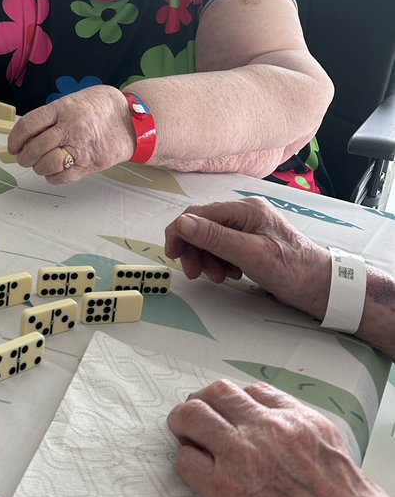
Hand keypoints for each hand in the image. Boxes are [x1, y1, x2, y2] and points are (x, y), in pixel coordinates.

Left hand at [7, 86, 134, 184]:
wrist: (133, 120)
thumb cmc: (101, 107)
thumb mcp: (74, 100)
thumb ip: (53, 115)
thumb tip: (29, 133)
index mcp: (63, 109)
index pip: (29, 125)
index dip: (15, 138)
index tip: (13, 145)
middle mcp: (70, 128)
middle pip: (35, 147)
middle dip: (24, 156)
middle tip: (23, 158)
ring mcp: (80, 147)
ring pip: (47, 164)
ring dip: (38, 167)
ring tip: (39, 164)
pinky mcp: (89, 164)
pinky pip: (62, 177)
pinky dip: (52, 176)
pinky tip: (54, 171)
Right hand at [164, 196, 330, 317]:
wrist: (322, 286)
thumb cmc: (293, 269)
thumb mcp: (251, 254)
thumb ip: (215, 237)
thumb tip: (182, 223)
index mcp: (244, 210)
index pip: (198, 214)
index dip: (180, 233)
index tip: (173, 256)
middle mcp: (245, 214)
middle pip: (202, 227)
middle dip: (194, 250)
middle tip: (196, 274)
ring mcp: (249, 227)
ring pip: (212, 239)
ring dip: (207, 258)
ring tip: (218, 277)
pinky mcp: (252, 242)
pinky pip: (224, 248)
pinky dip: (220, 262)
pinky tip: (231, 274)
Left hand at [168, 380, 394, 496]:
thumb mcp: (338, 462)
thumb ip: (304, 443)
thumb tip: (280, 446)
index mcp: (303, 422)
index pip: (255, 392)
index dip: (237, 405)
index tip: (231, 418)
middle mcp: (271, 429)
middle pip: (218, 393)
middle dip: (204, 405)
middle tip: (199, 425)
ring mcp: (244, 455)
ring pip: (192, 415)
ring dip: (185, 427)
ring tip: (187, 442)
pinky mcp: (223, 489)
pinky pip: (186, 460)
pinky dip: (186, 464)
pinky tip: (197, 478)